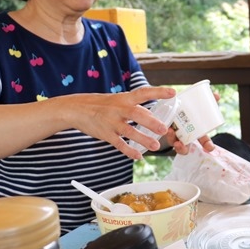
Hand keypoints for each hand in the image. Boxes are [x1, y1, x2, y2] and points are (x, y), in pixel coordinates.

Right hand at [62, 86, 177, 159]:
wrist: (77, 109)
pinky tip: (138, 156)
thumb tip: (154, 114)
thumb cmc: (102, 104)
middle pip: (137, 114)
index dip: (158, 92)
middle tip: (164, 129)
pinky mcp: (106, 134)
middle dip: (150, 122)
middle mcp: (119, 109)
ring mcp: (111, 122)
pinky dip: (129, 151)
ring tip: (156, 146)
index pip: (143, 93)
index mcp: (125, 98)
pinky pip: (119, 144)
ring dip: (143, 139)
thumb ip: (134, 106)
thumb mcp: (118, 100)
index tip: (172, 93)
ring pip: (129, 131)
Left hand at [167, 89, 219, 153]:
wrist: (174, 105)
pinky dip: (166, 132)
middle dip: (183, 149)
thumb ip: (208, 102)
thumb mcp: (199, 105)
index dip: (207, 145)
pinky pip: (165, 135)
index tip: (209, 148)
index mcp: (197, 132)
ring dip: (172, 139)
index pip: (204, 141)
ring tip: (171, 131)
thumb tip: (217, 95)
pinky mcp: (165, 130)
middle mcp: (186, 136)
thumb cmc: (190, 109)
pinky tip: (166, 126)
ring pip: (173, 142)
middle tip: (180, 144)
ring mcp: (175, 135)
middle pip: (185, 147)